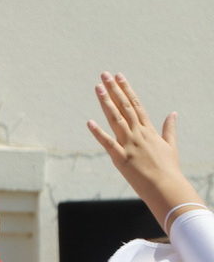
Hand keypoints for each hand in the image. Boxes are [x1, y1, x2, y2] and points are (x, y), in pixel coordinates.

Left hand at [86, 72, 202, 230]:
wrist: (167, 187)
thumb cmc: (168, 169)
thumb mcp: (171, 145)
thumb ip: (169, 129)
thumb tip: (173, 113)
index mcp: (148, 130)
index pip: (136, 105)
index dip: (127, 89)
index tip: (119, 76)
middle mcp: (138, 134)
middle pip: (124, 107)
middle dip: (114, 90)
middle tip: (104, 74)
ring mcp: (130, 145)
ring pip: (116, 119)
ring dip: (106, 103)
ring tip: (98, 88)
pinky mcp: (121, 158)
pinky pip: (108, 143)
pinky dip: (98, 133)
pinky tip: (89, 122)